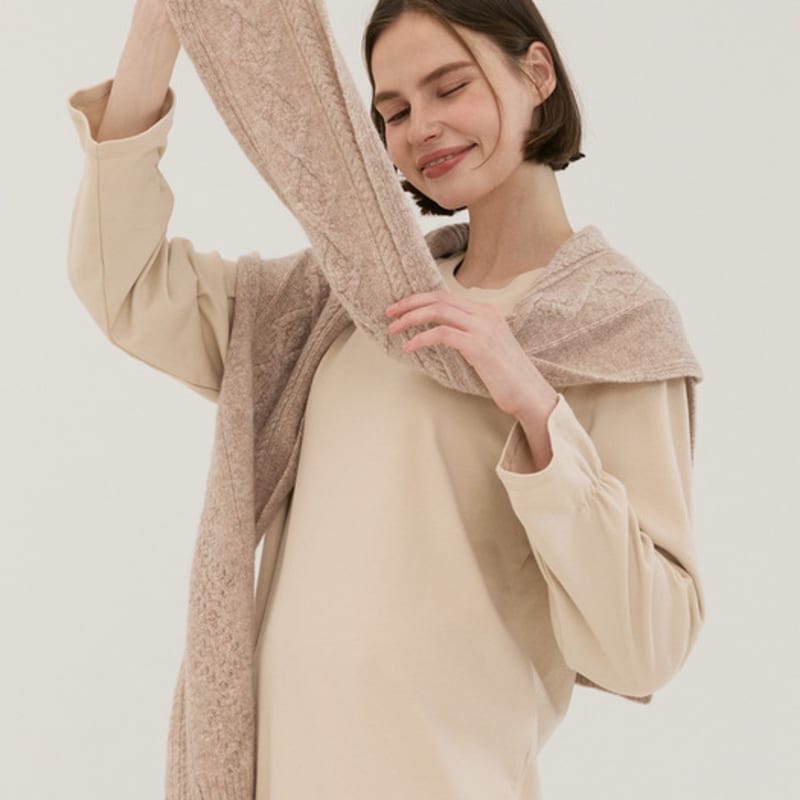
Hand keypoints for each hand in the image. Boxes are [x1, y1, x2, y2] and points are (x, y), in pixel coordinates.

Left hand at [385, 289, 557, 420]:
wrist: (530, 394)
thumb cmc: (507, 378)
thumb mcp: (487, 349)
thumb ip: (468, 337)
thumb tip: (440, 336)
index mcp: (487, 312)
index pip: (446, 296)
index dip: (419, 300)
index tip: (400, 309)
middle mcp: (485, 315)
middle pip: (439, 298)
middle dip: (410, 304)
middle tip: (389, 313)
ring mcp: (483, 328)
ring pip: (438, 311)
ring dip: (411, 319)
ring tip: (393, 330)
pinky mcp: (478, 346)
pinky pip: (442, 334)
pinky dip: (421, 338)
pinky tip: (409, 347)